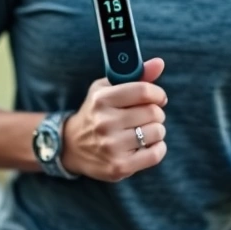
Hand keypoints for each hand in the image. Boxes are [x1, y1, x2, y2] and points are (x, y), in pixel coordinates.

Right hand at [60, 58, 168, 181]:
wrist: (71, 146)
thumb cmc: (95, 113)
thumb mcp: (106, 90)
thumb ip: (135, 75)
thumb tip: (160, 63)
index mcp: (102, 99)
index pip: (144, 91)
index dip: (158, 94)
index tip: (158, 98)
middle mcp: (105, 122)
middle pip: (153, 112)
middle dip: (156, 113)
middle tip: (146, 116)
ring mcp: (111, 146)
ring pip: (157, 132)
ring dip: (156, 131)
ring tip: (143, 131)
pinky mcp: (119, 166)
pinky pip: (155, 154)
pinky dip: (157, 148)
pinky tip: (146, 145)